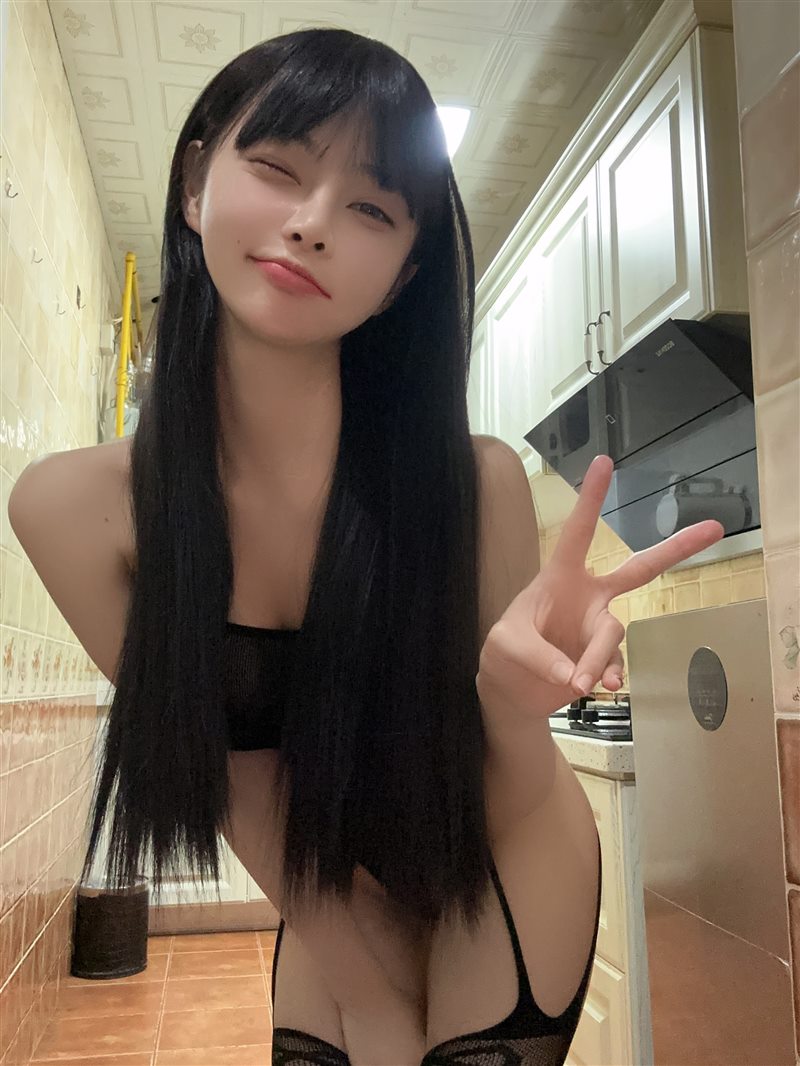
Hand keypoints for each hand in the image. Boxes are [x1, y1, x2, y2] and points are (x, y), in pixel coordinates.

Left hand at [476, 454, 724, 718]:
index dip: (592, 499)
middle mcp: (587, 596)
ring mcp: (598, 626)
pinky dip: (607, 675)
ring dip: (599, 657)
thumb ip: (538, 656)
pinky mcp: (604, 656)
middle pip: (639, 569)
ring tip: (579, 681)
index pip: (578, 532)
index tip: (604, 461)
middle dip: (676, 549)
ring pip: (613, 632)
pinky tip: (599, 686)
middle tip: (715, 528)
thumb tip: (576, 675)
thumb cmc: (504, 654)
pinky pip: (616, 662)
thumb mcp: (506, 646)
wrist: (512, 692)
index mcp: (559, 577)